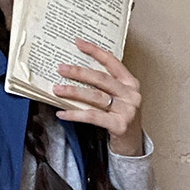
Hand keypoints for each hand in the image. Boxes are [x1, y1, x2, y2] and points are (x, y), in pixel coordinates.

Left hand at [53, 38, 143, 155]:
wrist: (132, 146)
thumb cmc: (121, 119)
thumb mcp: (118, 99)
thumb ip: (105, 87)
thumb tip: (77, 74)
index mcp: (131, 83)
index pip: (111, 62)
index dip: (94, 51)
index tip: (78, 43)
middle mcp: (131, 95)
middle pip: (101, 79)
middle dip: (78, 72)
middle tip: (61, 68)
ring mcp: (127, 110)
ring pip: (95, 96)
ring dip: (73, 92)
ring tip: (58, 89)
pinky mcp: (120, 125)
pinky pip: (92, 116)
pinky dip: (75, 114)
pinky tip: (62, 113)